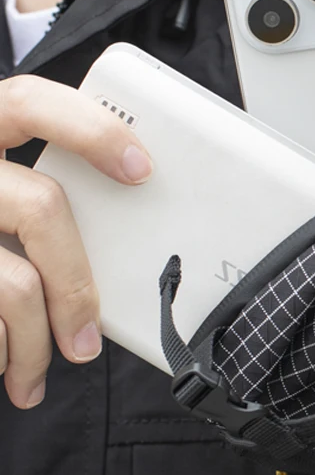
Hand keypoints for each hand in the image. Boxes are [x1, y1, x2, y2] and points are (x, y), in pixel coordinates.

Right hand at [0, 75, 152, 408]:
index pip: (31, 102)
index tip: (141, 168)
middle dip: (76, 286)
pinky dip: (0, 352)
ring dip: (35, 345)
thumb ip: (29, 200)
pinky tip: (1, 363)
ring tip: (38, 372)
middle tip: (88, 339)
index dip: (91, 130)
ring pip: (14, 284)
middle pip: (41, 208)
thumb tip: (114, 248)